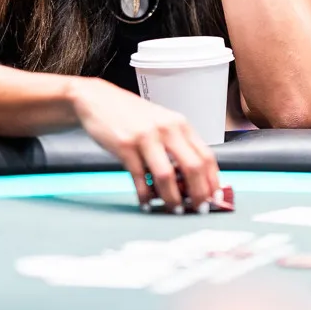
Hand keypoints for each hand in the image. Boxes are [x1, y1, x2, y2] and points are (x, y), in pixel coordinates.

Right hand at [70, 78, 220, 211]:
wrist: (96, 99)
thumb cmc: (130, 114)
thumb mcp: (160, 122)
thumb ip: (177, 145)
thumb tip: (193, 179)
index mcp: (179, 124)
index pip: (206, 156)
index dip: (212, 181)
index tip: (214, 198)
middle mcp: (166, 128)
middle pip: (192, 167)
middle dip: (198, 194)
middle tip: (197, 209)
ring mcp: (145, 137)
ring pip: (167, 176)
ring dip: (172, 199)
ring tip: (173, 210)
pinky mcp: (125, 146)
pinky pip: (140, 178)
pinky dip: (145, 195)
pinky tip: (147, 203)